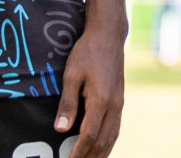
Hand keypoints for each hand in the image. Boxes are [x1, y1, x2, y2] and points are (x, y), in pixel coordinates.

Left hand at [54, 24, 124, 156]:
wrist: (109, 35)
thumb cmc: (87, 52)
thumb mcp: (72, 74)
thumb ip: (67, 103)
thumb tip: (60, 129)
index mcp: (101, 100)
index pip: (89, 136)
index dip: (78, 153)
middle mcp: (114, 105)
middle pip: (103, 141)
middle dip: (90, 157)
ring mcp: (119, 104)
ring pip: (112, 137)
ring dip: (101, 153)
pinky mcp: (120, 101)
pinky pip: (115, 128)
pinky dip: (108, 143)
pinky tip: (100, 148)